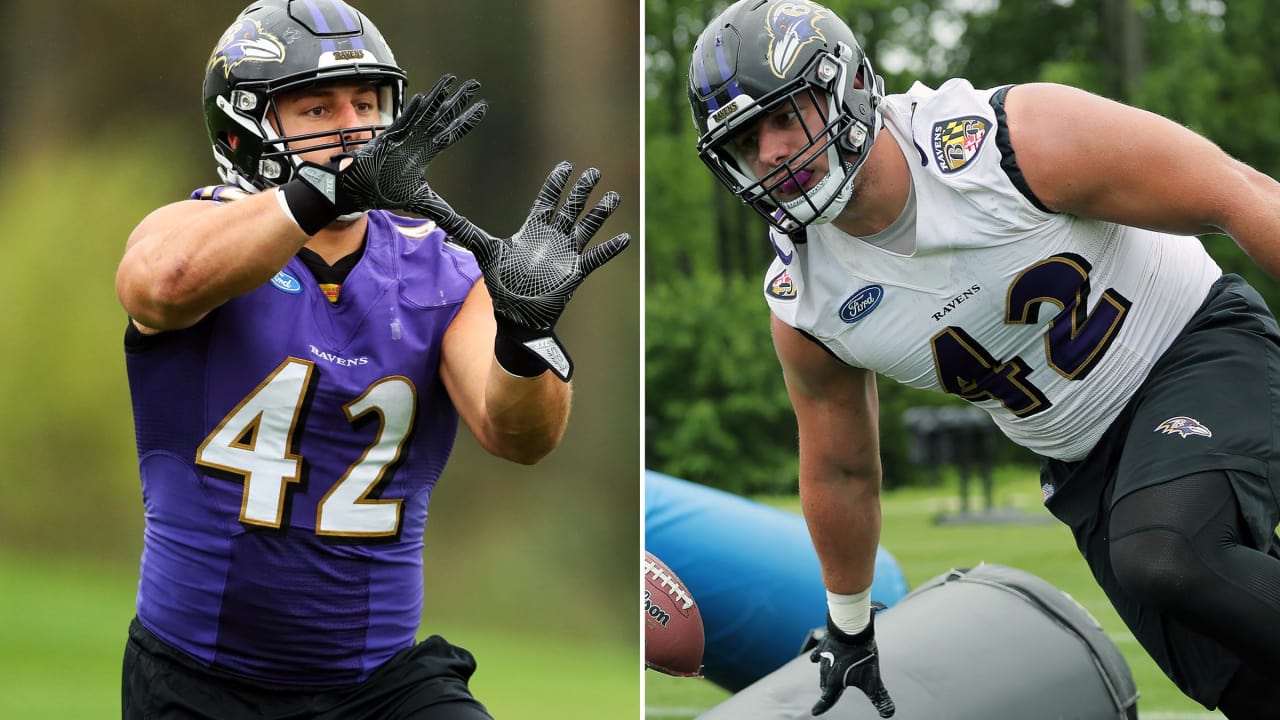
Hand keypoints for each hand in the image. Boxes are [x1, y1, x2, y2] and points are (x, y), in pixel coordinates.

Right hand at [281, 74, 485, 233]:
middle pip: (442, 117)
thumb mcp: (424, 203)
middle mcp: (417, 141)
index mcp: (426, 152)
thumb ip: (446, 214)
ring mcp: (403, 137)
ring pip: (424, 113)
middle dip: (458, 101)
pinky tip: (422, 99)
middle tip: (474, 84)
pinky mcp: (387, 139)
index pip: (452, 133)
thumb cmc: (387, 192)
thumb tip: (464, 229)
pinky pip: (402, 123)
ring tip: (451, 80)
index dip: (467, 121)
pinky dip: (412, 112)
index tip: (482, 107)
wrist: (359, 191)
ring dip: (438, 97)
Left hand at [411, 161, 631, 380]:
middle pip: (570, 208)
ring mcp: (566, 254)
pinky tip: (624, 238)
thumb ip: (459, 226)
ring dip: (599, 213)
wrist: (516, 316)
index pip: (547, 200)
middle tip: (593, 171)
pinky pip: (596, 258)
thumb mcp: (480, 247)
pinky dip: (609, 249)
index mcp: (533, 230)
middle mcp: (552, 238)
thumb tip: (428, 206)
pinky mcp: (576, 272)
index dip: (556, 183)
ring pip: (586, 227)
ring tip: (613, 197)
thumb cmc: (501, 283)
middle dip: (581, 190)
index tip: (566, 165)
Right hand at [810, 607, 894, 716]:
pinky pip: (818, 654)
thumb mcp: (873, 679)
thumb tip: (888, 714)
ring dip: (825, 677)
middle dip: (827, 692)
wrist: (852, 628)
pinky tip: (816, 659)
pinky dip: (818, 658)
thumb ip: (880, 698)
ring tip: (828, 680)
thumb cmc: (861, 655)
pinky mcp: (825, 644)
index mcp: (834, 682)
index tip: (815, 713)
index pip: (826, 699)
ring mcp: (824, 656)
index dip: (821, 707)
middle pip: (825, 686)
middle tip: (828, 696)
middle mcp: (826, 671)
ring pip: (822, 671)